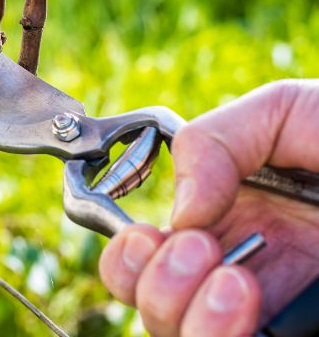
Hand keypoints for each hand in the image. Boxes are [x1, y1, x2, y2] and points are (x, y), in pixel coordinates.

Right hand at [98, 80, 318, 335]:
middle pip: (153, 311)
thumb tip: (178, 211)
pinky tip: (245, 299)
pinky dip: (217, 332)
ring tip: (230, 277)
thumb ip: (216, 140)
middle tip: (195, 249)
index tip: (153, 234)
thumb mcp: (291, 112)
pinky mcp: (298, 332)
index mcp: (230, 224)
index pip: (145, 262)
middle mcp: (244, 276)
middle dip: (154, 284)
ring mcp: (276, 315)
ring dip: (181, 311)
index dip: (128, 256)